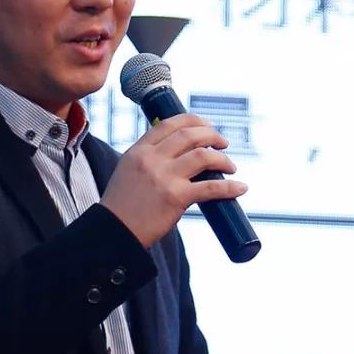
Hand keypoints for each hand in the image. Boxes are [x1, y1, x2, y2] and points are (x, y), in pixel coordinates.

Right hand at [101, 114, 246, 248]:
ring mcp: (164, 177)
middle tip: (223, 144)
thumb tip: (178, 153)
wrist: (114, 232)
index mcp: (139, 150)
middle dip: (212, 135)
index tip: (207, 125)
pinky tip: (239, 188)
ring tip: (230, 166)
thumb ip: (149, 158)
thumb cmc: (122, 206)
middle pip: (190, 135)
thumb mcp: (128, 170)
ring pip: (203, 156)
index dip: (193, 121)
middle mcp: (152, 159)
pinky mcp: (176, 197)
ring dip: (223, 159)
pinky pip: (211, 187)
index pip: (170, 124)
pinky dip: (230, 187)